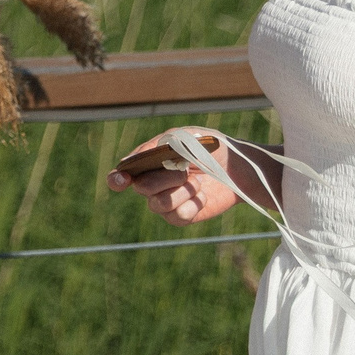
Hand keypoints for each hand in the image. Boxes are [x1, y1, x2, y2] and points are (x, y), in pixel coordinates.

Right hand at [106, 127, 240, 225]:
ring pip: (159, 204)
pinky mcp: (181, 216)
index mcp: (147, 163)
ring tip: (198, 182)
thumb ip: (159, 145)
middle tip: (185, 171)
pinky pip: (178, 216)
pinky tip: (203, 195)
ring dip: (182, 191)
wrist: (238, 167)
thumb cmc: (209, 147)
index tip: (123, 179)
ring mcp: (165, 202)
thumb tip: (136, 158)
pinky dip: (194, 203)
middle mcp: (151, 185)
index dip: (116, 179)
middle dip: (165, 179)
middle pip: (142, 188)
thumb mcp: (185, 137)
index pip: (120, 175)